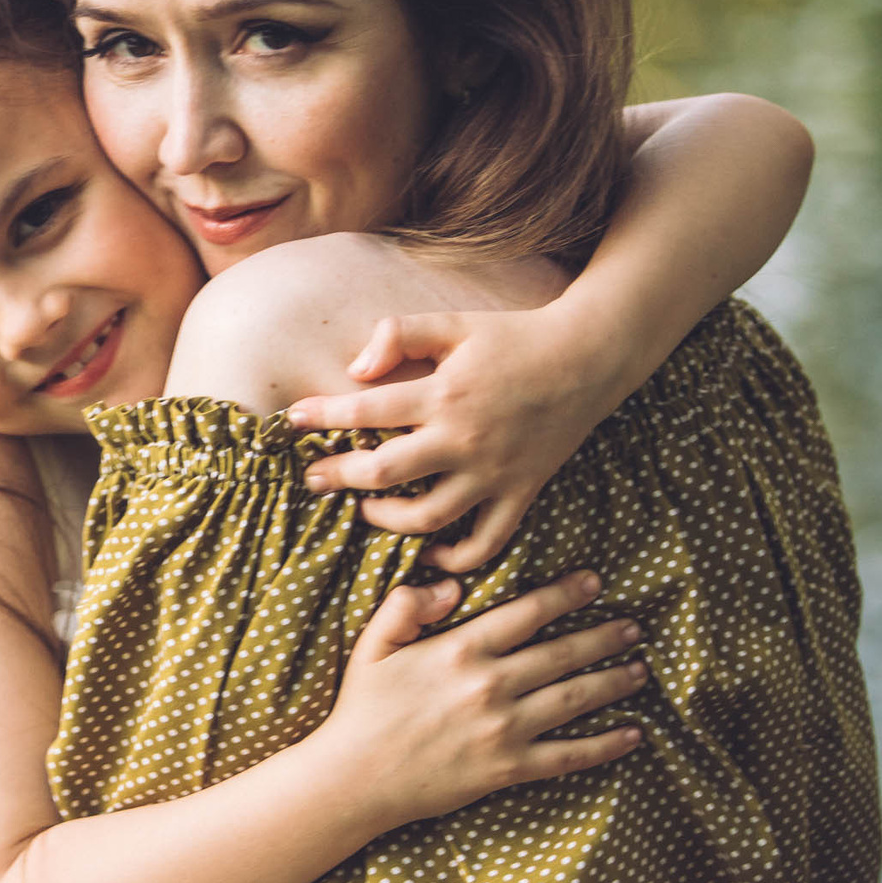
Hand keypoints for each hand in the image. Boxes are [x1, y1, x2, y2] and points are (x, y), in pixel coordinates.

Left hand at [285, 307, 630, 572]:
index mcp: (444, 394)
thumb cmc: (514, 338)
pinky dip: (452, 559)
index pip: (365, 411)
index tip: (291, 421)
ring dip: (386, 520)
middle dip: (338, 477)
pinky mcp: (520, 493)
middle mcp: (465, 439)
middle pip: (384, 473)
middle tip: (313, 480)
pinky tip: (427, 552)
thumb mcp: (453, 324)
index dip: (321, 416)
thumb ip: (400, 335)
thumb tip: (354, 370)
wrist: (590, 357)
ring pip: (427, 517)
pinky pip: (484, 544)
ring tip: (367, 509)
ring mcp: (494, 472)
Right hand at [309, 570, 646, 833]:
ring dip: (614, 682)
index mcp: (459, 651)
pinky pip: (570, 755)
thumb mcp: (372, 647)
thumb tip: (451, 585)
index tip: (594, 582)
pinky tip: (633, 734)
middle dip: (604, 637)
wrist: (355, 779)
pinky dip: (606, 745)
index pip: (526, 613)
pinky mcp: (509, 767)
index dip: (565, 594)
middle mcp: (490, 686)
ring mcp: (504, 729)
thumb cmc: (362, 710)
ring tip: (640, 669)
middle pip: (563, 653)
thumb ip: (405, 607)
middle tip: (633, 627)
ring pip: (575, 698)